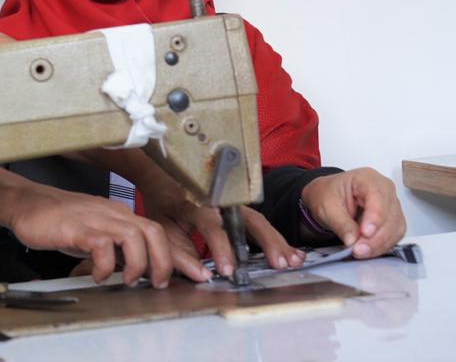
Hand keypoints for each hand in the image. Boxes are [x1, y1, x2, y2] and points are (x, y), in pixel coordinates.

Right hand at [6, 186, 173, 287]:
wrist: (26, 204)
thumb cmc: (58, 220)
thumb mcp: (94, 233)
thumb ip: (115, 248)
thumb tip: (135, 270)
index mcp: (119, 214)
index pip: (157, 231)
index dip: (178, 256)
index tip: (195, 275)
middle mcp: (113, 213)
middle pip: (154, 231)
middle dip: (165, 261)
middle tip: (159, 283)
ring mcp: (96, 218)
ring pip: (135, 236)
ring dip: (139, 263)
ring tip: (130, 280)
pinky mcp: (77, 228)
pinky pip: (102, 245)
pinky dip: (105, 265)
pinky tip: (99, 275)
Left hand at [137, 174, 303, 280]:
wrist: (163, 178)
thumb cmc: (164, 206)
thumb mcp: (163, 230)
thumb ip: (179, 255)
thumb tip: (202, 276)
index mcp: (194, 202)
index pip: (211, 225)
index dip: (220, 248)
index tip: (228, 270)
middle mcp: (219, 199)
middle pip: (246, 218)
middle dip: (265, 242)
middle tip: (277, 264)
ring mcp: (233, 202)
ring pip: (259, 220)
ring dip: (277, 242)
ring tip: (291, 262)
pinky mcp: (240, 208)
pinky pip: (260, 223)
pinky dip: (276, 239)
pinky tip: (292, 254)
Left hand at [301, 167, 404, 257]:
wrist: (327, 197)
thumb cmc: (327, 194)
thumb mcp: (326, 206)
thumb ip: (340, 223)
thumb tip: (353, 240)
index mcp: (367, 178)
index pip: (378, 196)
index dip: (374, 217)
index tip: (364, 233)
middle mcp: (384, 190)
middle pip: (390, 215)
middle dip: (375, 237)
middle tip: (358, 250)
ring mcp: (391, 205)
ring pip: (395, 228)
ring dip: (379, 244)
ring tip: (360, 252)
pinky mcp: (393, 220)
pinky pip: (394, 235)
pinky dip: (382, 246)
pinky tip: (368, 251)